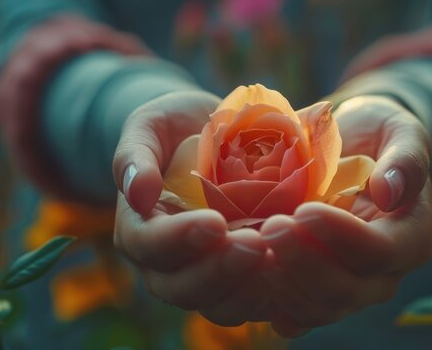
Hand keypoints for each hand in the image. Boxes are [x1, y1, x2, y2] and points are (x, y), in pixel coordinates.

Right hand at [112, 91, 270, 325]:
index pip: (149, 245)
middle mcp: (166, 263)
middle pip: (182, 288)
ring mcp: (204, 275)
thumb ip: (135, 155)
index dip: (179, 239)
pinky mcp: (240, 279)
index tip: (215, 223)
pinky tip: (297, 269)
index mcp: (138, 229)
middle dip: (220, 271)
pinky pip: (254, 300)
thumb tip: (139, 193)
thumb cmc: (173, 129)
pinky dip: (275, 293)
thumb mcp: (148, 126)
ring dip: (249, 289)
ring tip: (279, 257)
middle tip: (256, 245)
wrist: (209, 134)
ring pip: (220, 305)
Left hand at [259, 96, 431, 336]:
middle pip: (345, 290)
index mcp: (410, 238)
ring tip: (253, 247)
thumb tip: (389, 193)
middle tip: (270, 226)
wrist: (350, 150)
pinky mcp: (316, 292)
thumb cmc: (377, 136)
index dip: (340, 237)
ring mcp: (349, 289)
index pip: (379, 252)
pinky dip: (272, 303)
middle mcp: (383, 274)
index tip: (303, 209)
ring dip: (282, 284)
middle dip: (303, 262)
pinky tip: (250, 279)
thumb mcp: (399, 131)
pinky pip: (296, 314)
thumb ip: (406, 158)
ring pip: (317, 308)